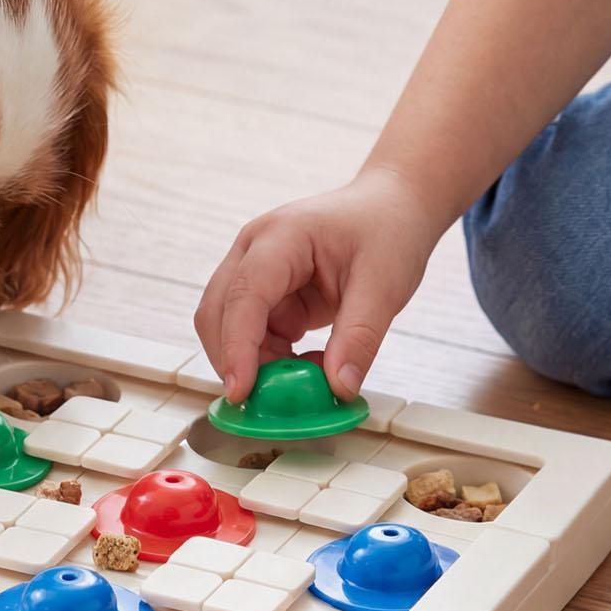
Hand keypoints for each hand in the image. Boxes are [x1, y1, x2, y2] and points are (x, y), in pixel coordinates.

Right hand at [194, 169, 441, 403]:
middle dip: (234, 360)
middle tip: (269, 402)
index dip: (237, 346)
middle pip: (217, 313)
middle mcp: (253, 251)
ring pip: (227, 329)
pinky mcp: (264, 295)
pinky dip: (271, 360)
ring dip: (255, 363)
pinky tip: (309, 364)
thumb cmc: (388, 230)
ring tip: (305, 378)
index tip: (241, 391)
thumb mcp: (385, 285)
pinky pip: (252, 337)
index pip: (244, 295)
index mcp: (281, 237)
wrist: (393, 207)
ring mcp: (253, 272)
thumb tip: (338, 388)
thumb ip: (360, 337)